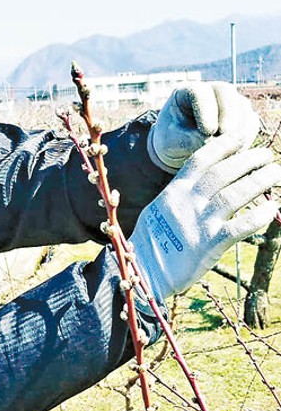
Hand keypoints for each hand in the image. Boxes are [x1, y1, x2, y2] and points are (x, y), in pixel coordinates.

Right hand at [130, 132, 280, 300]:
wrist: (143, 271)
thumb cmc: (149, 243)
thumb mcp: (158, 211)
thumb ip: (179, 197)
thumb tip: (197, 186)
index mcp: (174, 192)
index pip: (201, 160)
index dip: (222, 146)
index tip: (240, 139)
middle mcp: (188, 202)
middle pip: (223, 172)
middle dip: (247, 160)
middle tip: (266, 155)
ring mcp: (200, 222)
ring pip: (235, 194)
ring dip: (259, 181)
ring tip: (274, 172)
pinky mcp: (210, 244)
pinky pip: (241, 226)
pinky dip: (260, 215)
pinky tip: (273, 208)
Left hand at [148, 82, 260, 172]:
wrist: (180, 151)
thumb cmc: (170, 143)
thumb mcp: (171, 143)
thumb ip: (188, 139)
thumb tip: (213, 140)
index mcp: (186, 92)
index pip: (199, 93)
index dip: (206, 110)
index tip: (207, 131)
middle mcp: (210, 92)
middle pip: (226, 92)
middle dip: (228, 114)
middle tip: (227, 136)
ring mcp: (228, 101)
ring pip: (241, 106)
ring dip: (239, 126)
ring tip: (231, 148)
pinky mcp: (241, 116)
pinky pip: (250, 122)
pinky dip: (246, 136)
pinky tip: (238, 151)